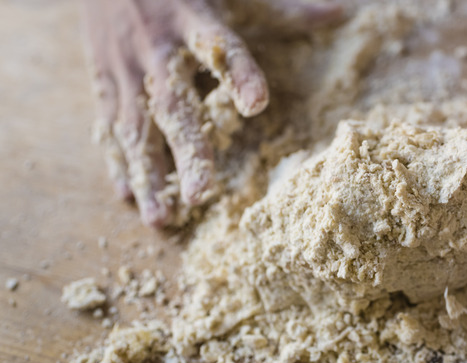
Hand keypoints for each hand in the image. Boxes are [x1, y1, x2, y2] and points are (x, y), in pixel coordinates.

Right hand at [82, 0, 340, 226]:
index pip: (221, 48)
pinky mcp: (104, 79)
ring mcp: (125, 66)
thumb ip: (285, 11)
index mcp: (194, 19)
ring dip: (147, 174)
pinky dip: (118, 162)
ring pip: (134, 126)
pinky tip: (130, 196)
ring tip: (161, 219)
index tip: (257, 103)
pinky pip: (109, 126)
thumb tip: (344, 13)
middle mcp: (157, 47)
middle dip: (186, 151)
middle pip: (172, 103)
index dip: (238, 74)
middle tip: (200, 196)